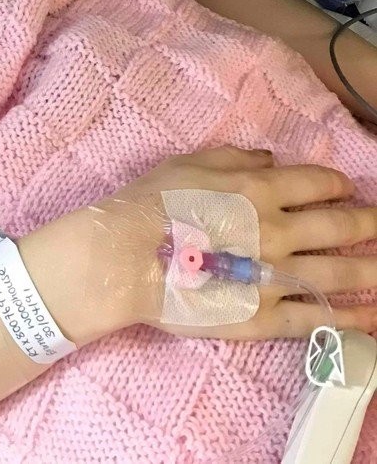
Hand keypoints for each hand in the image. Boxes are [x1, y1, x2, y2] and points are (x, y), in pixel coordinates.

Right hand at [86, 147, 376, 341]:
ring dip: (372, 269)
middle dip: (370, 223)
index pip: (317, 183)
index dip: (337, 184)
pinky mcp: (265, 317)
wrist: (125, 257)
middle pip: (339, 226)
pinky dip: (352, 319)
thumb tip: (271, 159)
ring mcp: (275, 277)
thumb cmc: (150, 203)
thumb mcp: (189, 163)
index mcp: (259, 189)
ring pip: (339, 273)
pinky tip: (373, 317)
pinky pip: (318, 320)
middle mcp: (277, 231)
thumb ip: (235, 157)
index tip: (346, 189)